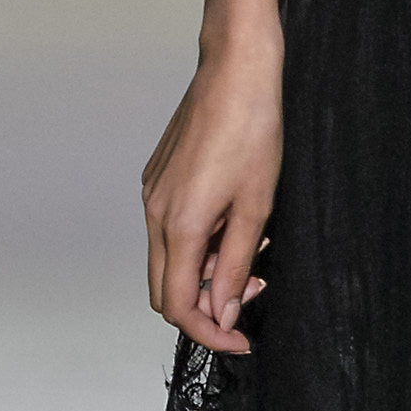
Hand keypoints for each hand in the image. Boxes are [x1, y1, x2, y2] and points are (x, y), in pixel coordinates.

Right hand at [143, 35, 283, 355]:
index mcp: (179, 225)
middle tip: (252, 293)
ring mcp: (153, 194)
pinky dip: (199, 243)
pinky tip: (235, 222)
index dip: (209, 332)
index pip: (177, 306)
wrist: (236, 70)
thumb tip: (220, 313)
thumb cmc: (254, 129)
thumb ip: (235, 265)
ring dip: (206, 271)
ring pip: (169, 260)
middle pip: (165, 290)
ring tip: (252, 250)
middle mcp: (155, 213)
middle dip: (206, 306)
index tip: (241, 339)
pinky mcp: (158, 179)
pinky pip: (171, 230)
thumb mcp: (257, 207)